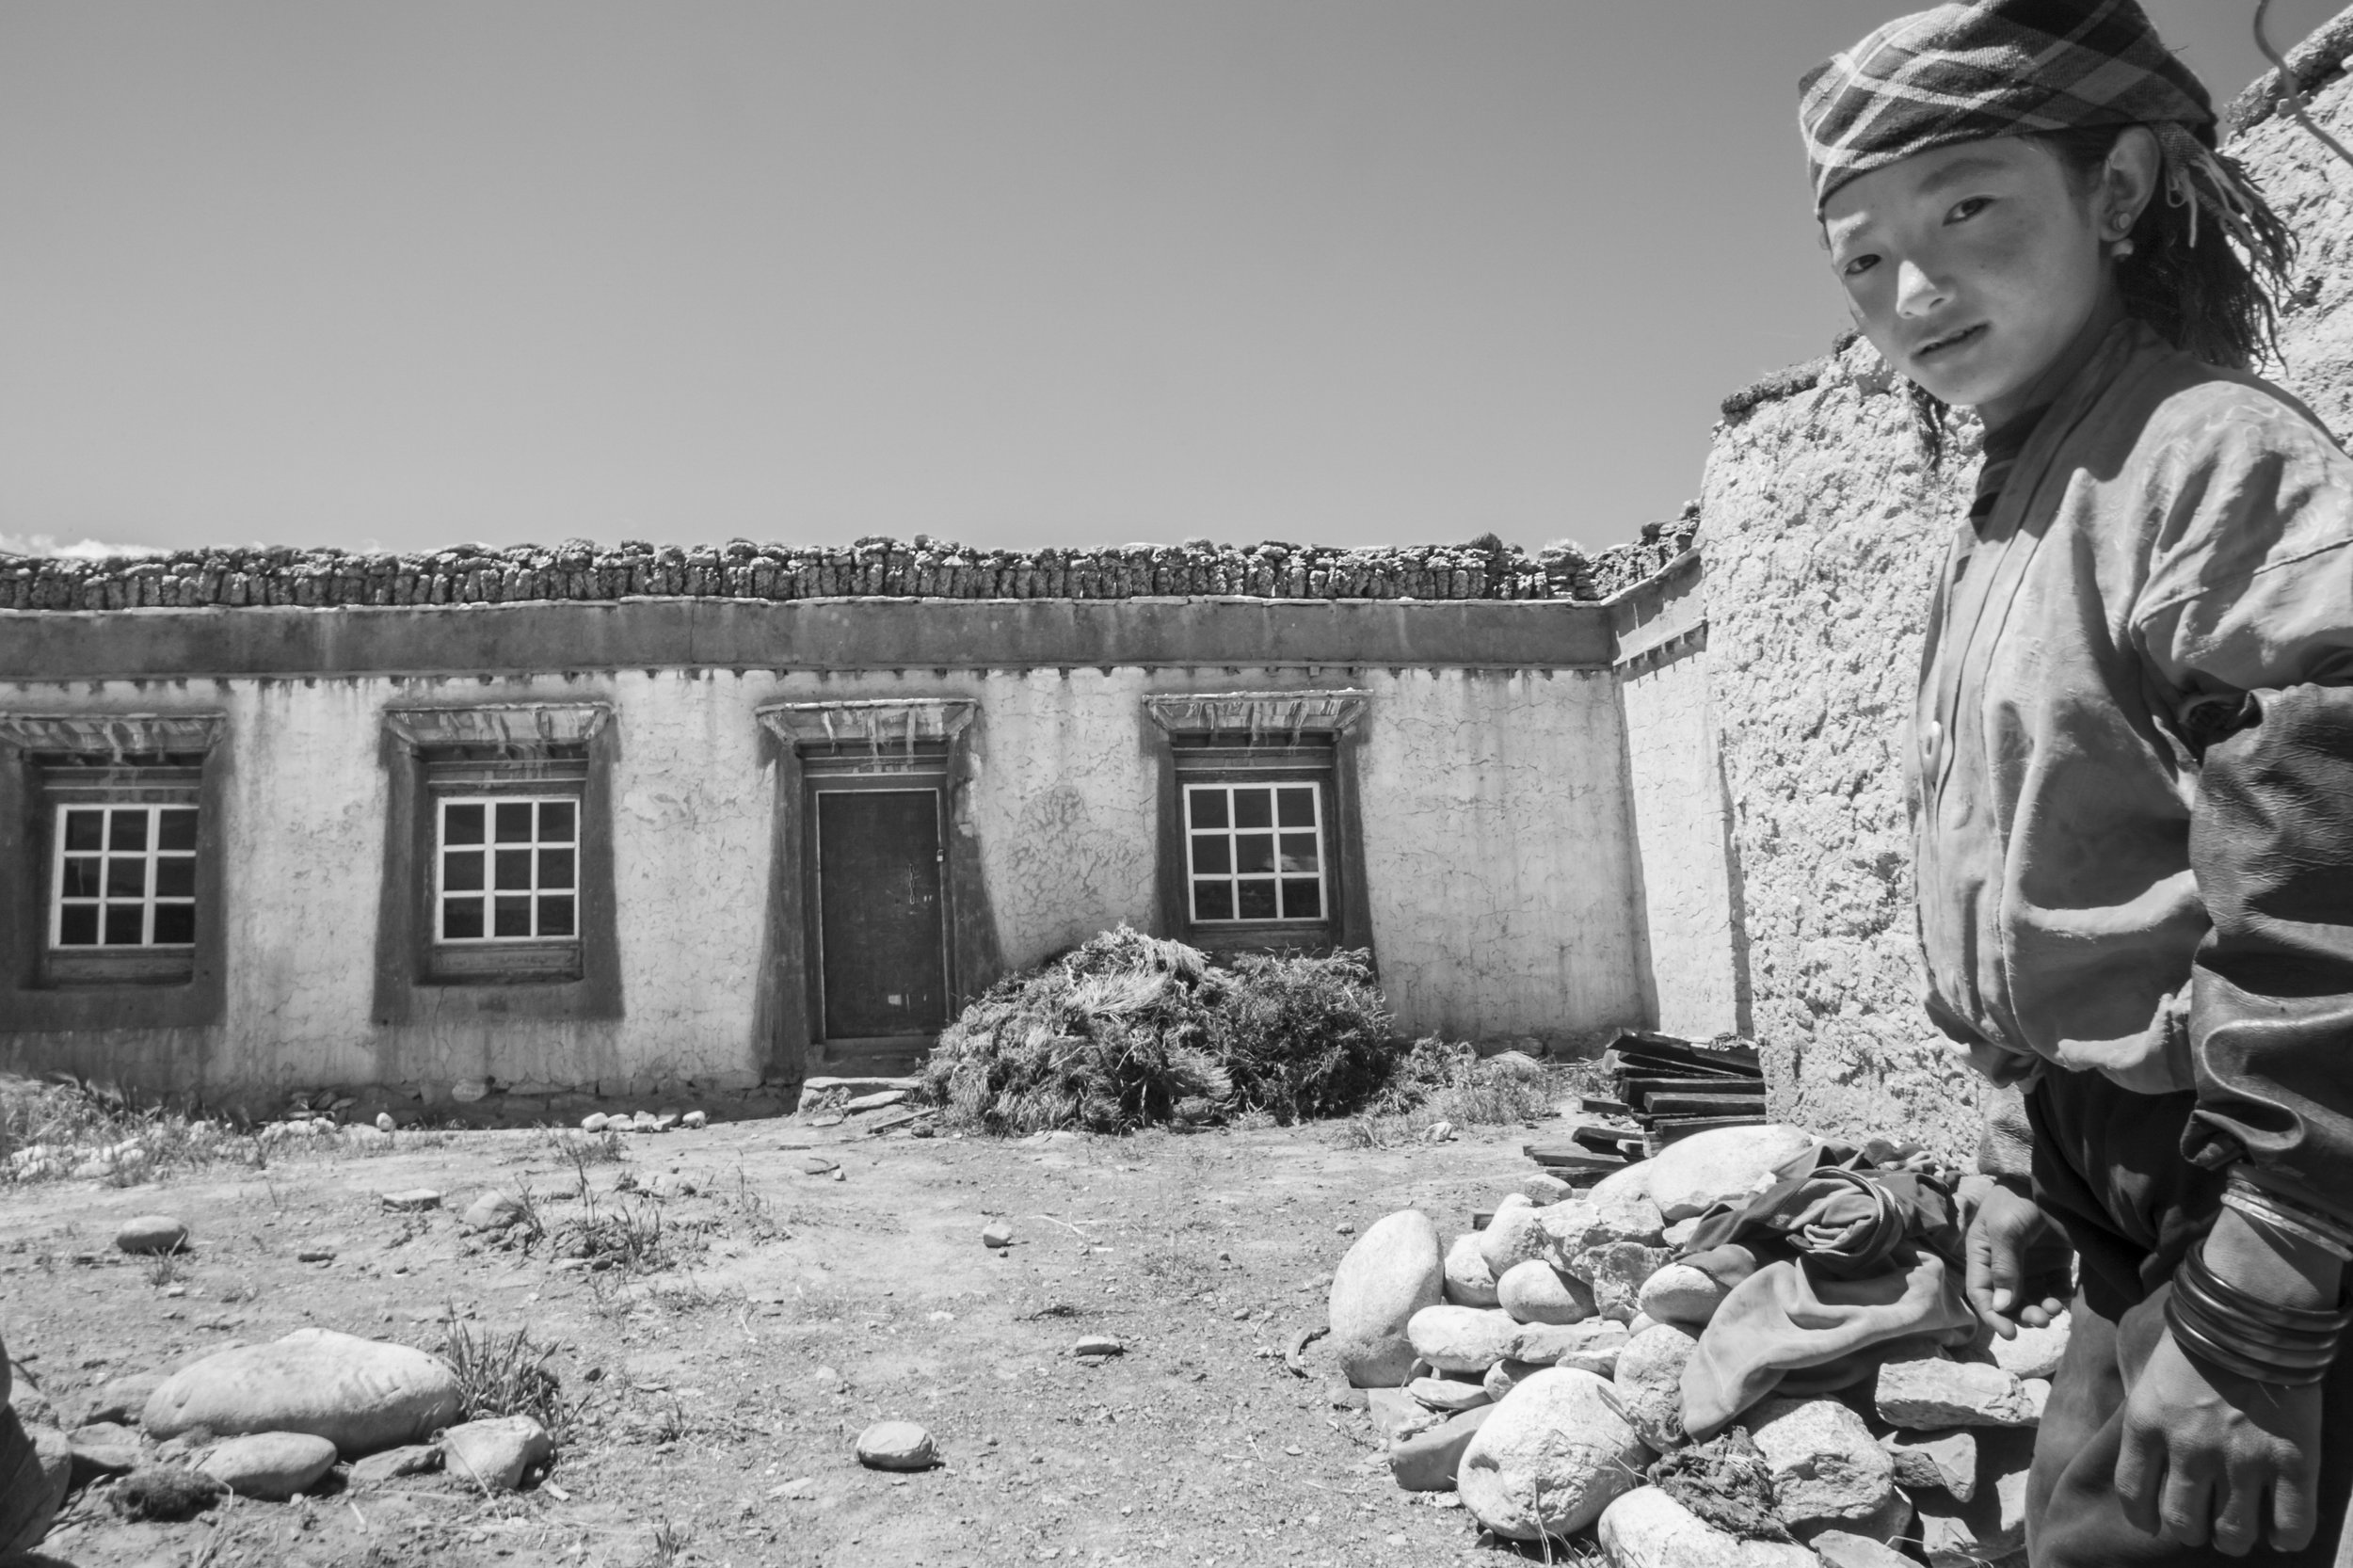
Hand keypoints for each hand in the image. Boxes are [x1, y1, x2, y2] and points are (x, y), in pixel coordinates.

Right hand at [1960, 1178, 2070, 1336]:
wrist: (2051, 1179)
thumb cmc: (2018, 1199)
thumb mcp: (2005, 1230)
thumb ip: (2003, 1268)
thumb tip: (2000, 1307)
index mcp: (1981, 1255)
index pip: (1980, 1293)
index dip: (1993, 1316)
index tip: (2010, 1333)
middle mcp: (2003, 1265)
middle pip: (2008, 1302)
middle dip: (2022, 1315)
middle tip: (2041, 1320)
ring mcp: (2030, 1265)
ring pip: (2031, 1300)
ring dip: (2040, 1310)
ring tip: (2053, 1309)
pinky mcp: (2054, 1264)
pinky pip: (2054, 1290)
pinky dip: (2057, 1300)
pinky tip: (2062, 1299)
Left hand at [2116, 1324, 2322, 1554]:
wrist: (2254, 1310)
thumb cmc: (2198, 1339)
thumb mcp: (2148, 1376)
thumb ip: (2146, 1419)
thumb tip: (2144, 1459)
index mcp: (2146, 1424)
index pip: (2133, 1494)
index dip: (2145, 1517)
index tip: (2156, 1520)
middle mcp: (2189, 1447)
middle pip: (2182, 1523)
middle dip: (2191, 1529)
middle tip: (2204, 1521)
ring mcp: (2242, 1457)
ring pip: (2233, 1534)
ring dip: (2233, 1538)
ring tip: (2238, 1528)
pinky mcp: (2291, 1460)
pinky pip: (2290, 1525)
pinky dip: (2285, 1538)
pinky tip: (2279, 1530)